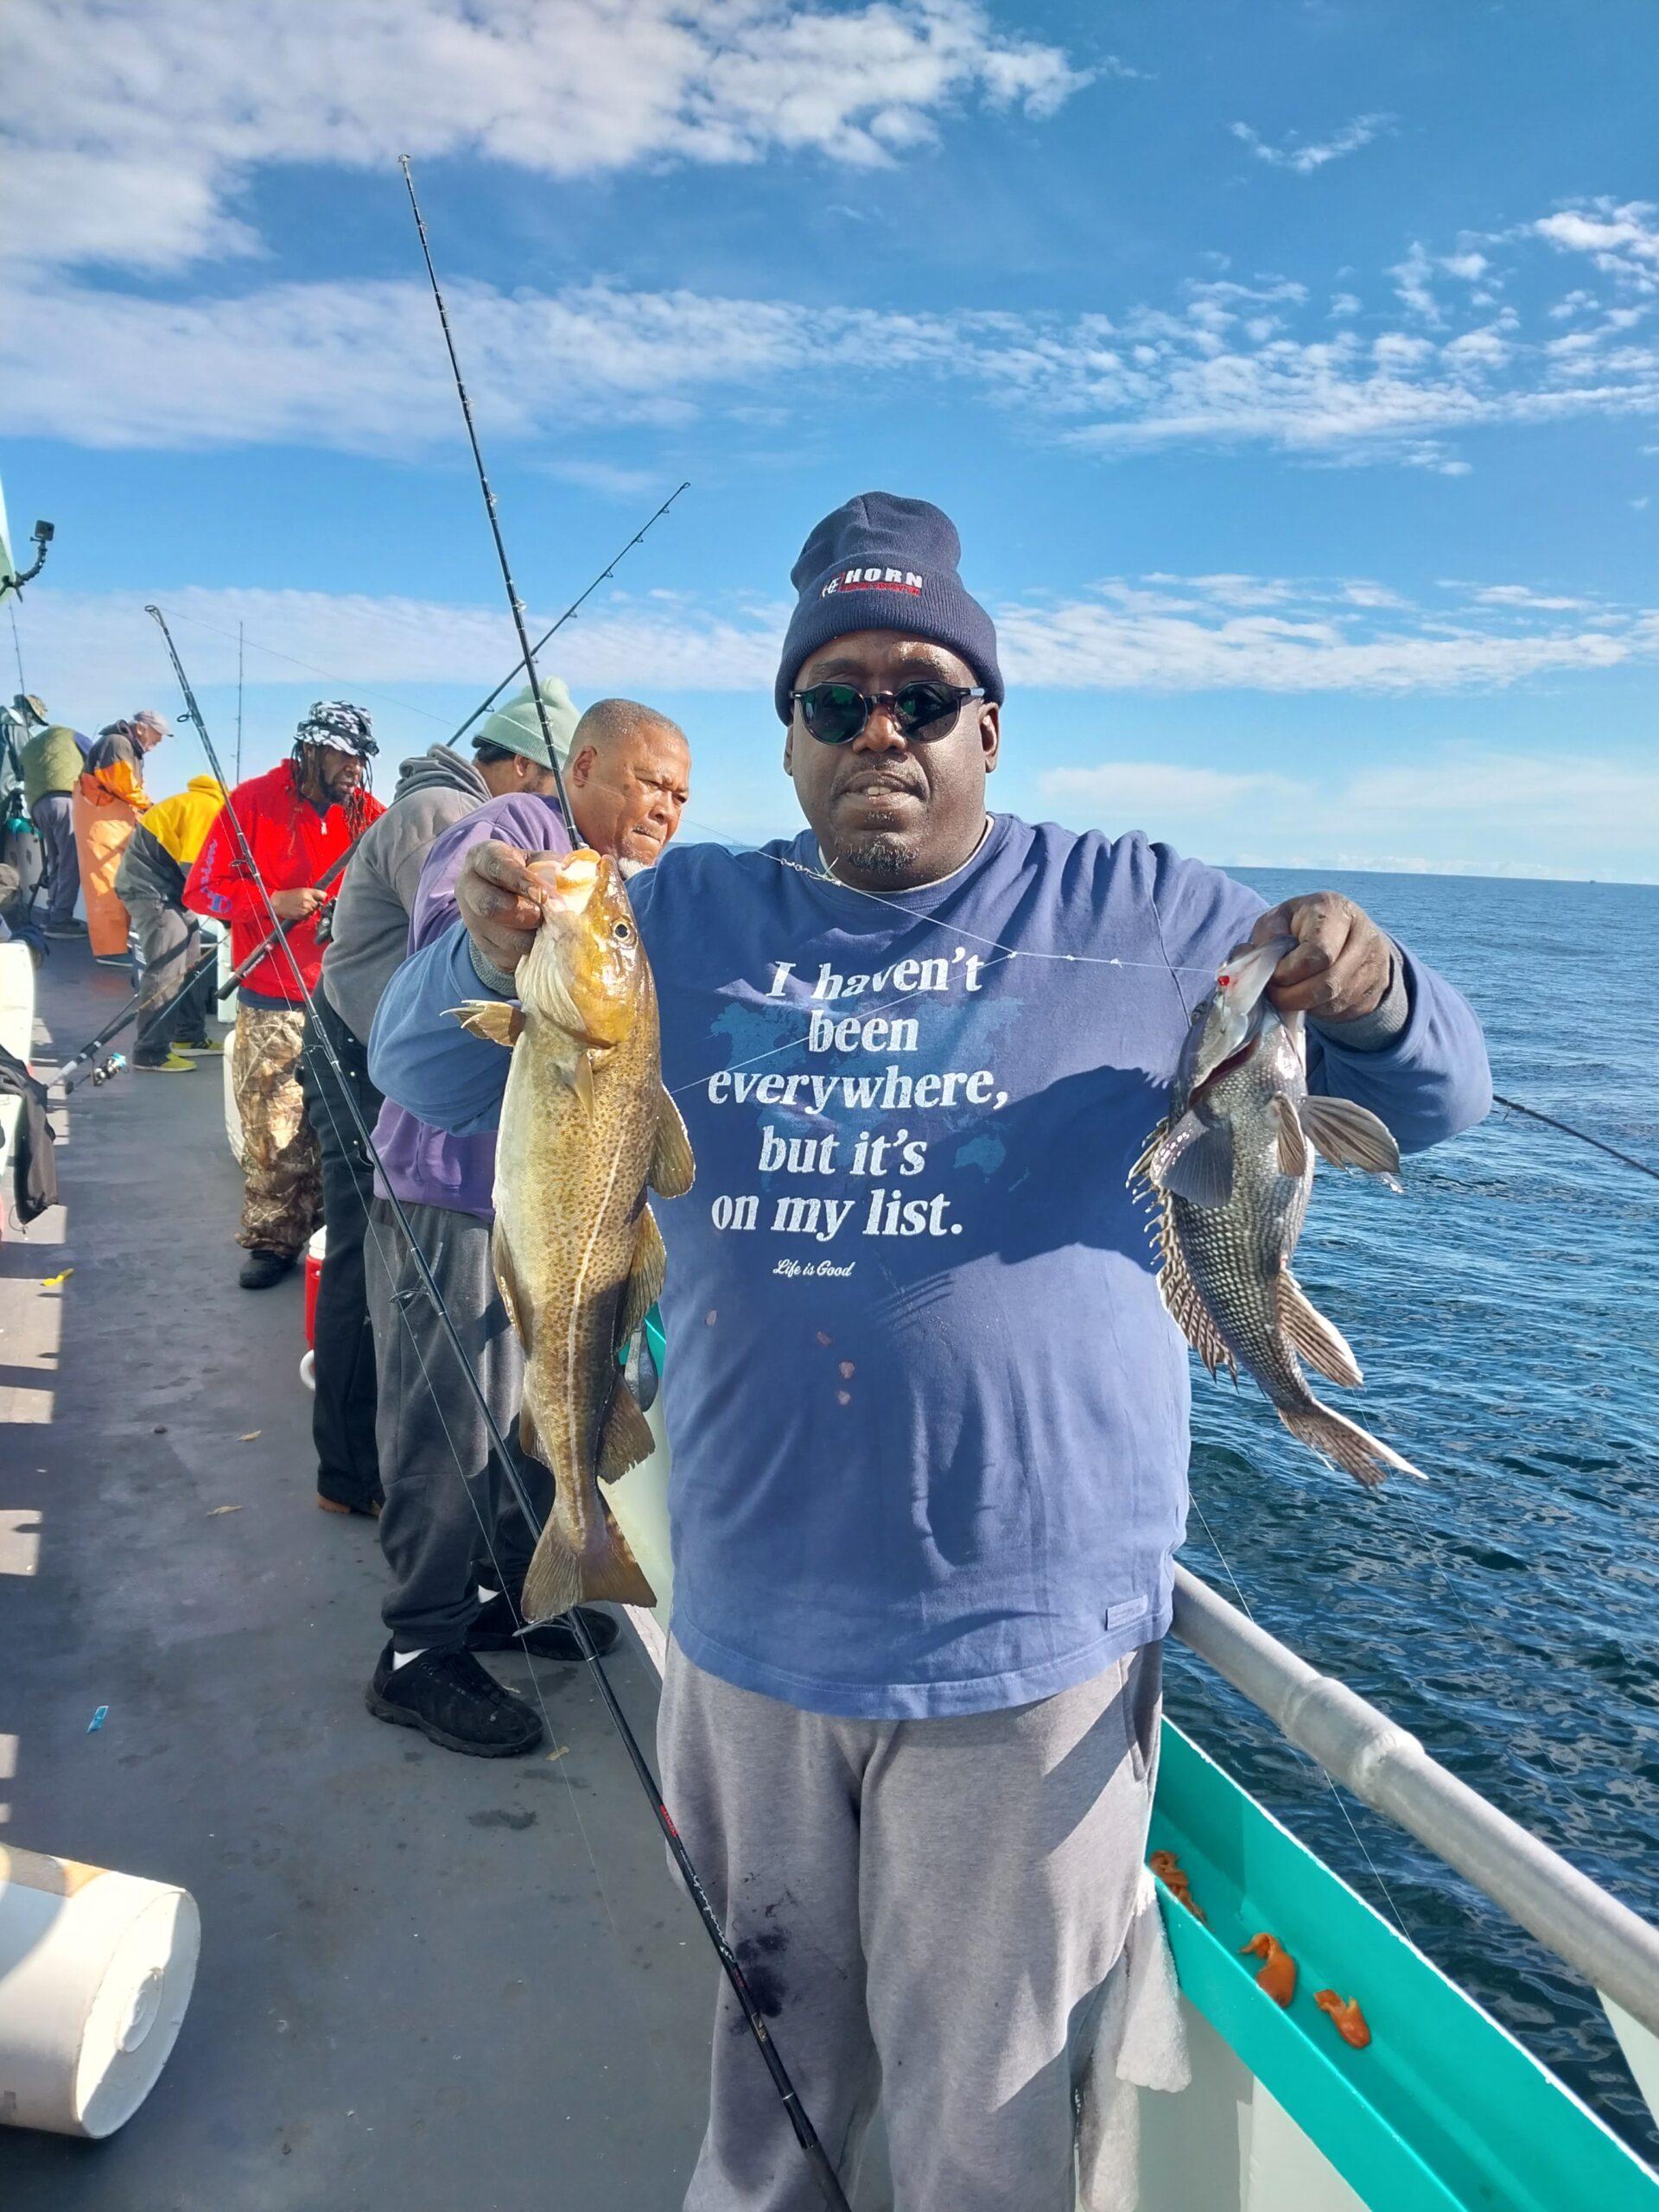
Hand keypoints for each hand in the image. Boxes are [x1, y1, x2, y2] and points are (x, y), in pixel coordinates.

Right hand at [271, 885, 326, 921]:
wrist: (277, 903)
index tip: (321, 898)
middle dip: (315, 904)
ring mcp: (306, 909)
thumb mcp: (300, 890)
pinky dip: (306, 915)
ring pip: (314, 911)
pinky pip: (309, 916)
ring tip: (301, 906)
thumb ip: (312, 893)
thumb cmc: (287, 896)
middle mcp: (308, 901)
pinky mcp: (303, 916)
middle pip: (320, 904)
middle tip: (306, 902)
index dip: (322, 897)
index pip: (323, 895)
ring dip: (310, 910)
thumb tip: (322, 897)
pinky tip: (299, 911)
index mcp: (308, 892)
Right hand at [457, 840, 550, 975]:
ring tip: (549, 931)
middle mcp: (470, 888)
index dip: (520, 880)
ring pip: (501, 937)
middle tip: (544, 916)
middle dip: (523, 913)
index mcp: (482, 858)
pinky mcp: (484, 947)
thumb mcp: (538, 862)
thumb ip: (555, 867)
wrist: (506, 898)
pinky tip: (543, 945)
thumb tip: (579, 876)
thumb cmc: (528, 874)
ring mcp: (473, 921)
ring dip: (531, 938)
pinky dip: (531, 953)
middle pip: (489, 905)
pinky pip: (508, 956)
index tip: (543, 895)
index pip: (496, 866)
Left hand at [1251, 893, 1390, 1022]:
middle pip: (1327, 983)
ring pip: (1334, 1001)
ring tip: (1287, 995)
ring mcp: (1372, 965)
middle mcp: (1362, 936)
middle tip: (1275, 993)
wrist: (1345, 934)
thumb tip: (1255, 962)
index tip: (1273, 974)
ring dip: (1303, 1005)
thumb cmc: (1302, 925)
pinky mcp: (1373, 989)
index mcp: (1335, 911)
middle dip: (1292, 995)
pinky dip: (1317, 1010)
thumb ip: (1267, 936)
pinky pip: (1341, 1010)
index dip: (1289, 971)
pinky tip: (1305, 999)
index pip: (1317, 953)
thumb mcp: (1280, 919)